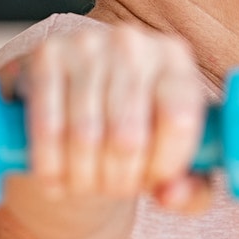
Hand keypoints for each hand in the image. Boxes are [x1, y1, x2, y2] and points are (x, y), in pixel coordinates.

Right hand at [0, 23, 212, 213]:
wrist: (77, 95)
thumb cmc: (138, 131)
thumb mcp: (174, 157)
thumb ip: (192, 188)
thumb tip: (172, 195)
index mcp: (175, 59)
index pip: (178, 119)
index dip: (164, 164)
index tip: (153, 184)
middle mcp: (134, 44)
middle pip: (129, 136)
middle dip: (119, 180)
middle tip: (113, 191)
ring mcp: (88, 44)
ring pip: (85, 136)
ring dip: (83, 178)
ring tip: (86, 187)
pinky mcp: (47, 55)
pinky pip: (47, 126)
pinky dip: (49, 164)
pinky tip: (54, 181)